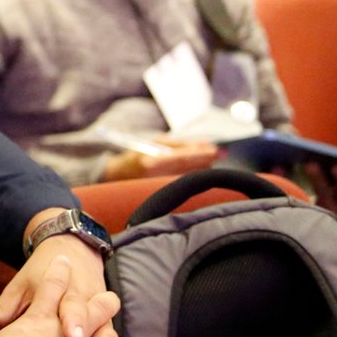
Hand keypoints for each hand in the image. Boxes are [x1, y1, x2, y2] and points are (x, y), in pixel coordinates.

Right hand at [102, 138, 218, 181]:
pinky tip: (200, 169)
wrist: (117, 174)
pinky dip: (194, 175)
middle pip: (189, 169)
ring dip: (202, 167)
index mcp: (152, 161)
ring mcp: (159, 186)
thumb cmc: (137, 156)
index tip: (214, 149)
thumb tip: (204, 145)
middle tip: (219, 153)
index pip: (182, 158)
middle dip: (205, 160)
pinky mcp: (162, 193)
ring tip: (210, 159)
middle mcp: (156, 176)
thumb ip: (178, 145)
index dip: (200, 154)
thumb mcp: (154, 144)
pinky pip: (184, 183)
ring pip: (189, 177)